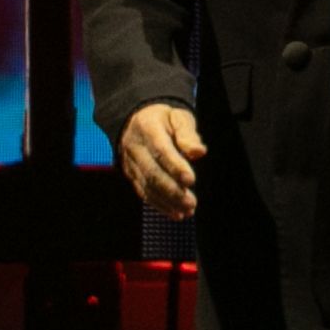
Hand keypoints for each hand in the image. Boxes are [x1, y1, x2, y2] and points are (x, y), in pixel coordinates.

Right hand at [121, 101, 206, 218]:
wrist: (137, 120)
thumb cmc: (164, 119)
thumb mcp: (178, 117)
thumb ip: (188, 134)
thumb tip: (199, 152)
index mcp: (147, 127)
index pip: (161, 150)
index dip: (175, 166)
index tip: (191, 180)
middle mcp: (135, 147)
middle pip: (152, 172)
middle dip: (172, 190)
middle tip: (191, 203)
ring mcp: (130, 162)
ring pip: (147, 186)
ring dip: (167, 202)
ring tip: (187, 211)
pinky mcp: (131, 175)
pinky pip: (143, 192)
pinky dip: (159, 205)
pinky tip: (175, 213)